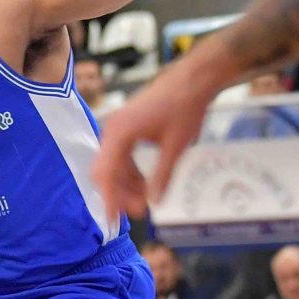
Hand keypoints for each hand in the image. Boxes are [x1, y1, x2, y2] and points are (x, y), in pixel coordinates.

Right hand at [92, 59, 212, 218]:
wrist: (193, 78)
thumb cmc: (185, 107)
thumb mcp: (176, 146)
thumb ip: (162, 176)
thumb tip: (154, 202)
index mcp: (119, 133)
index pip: (106, 173)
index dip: (109, 199)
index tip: (113, 220)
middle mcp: (112, 130)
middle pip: (105, 170)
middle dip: (119, 193)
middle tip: (140, 212)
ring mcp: (118, 127)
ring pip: (113, 164)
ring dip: (126, 184)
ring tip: (145, 202)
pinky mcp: (126, 127)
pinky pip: (121, 155)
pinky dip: (131, 171)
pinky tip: (145, 183)